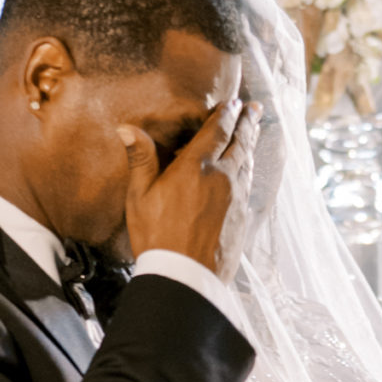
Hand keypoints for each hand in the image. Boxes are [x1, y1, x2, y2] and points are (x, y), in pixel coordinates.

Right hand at [121, 98, 260, 274]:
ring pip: (248, 163)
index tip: (233, 102)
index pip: (217, 131)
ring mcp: (237, 198)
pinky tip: (248, 170)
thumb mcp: (140, 198)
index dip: (226, 114)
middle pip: (240, 142)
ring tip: (252, 132)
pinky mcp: (243, 219)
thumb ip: (141, 160)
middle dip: (246, 122)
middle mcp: (223, 177)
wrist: (186, 279)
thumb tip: (127, 129)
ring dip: (251, 144)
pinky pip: (249, 185)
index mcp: (197, 167)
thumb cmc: (158, 238)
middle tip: (254, 108)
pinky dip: (250, 170)